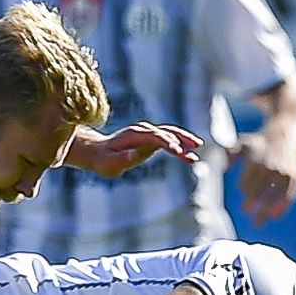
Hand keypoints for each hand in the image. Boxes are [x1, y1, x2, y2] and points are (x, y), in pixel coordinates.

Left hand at [63, 121, 201, 178]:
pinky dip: (181, 143)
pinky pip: (169, 138)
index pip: (154, 136)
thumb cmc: (103, 161)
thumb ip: (123, 159)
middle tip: (194, 149)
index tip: (177, 151)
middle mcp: (142, 130)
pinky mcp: (151, 138)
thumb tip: (135, 154)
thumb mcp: (110, 164)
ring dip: (185, 139)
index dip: (166, 142)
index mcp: (133, 136)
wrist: (97, 152)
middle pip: (166, 131)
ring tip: (198, 147)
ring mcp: (147, 132)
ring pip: (170, 132)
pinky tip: (190, 153)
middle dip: (181, 139)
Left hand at [235, 129, 295, 225]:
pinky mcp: (294, 178)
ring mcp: (284, 172)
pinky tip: (274, 217)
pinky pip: (289, 195)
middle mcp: (271, 166)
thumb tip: (225, 167)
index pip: (250, 176)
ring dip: (266, 210)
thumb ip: (230, 154)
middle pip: (261, 187)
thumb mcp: (242, 143)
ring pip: (274, 194)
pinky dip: (282, 207)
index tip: (240, 196)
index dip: (245, 188)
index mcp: (257, 158)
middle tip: (245, 213)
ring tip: (258, 223)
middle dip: (253, 201)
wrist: (286, 137)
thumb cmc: (260, 144)